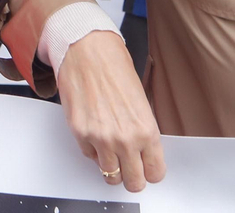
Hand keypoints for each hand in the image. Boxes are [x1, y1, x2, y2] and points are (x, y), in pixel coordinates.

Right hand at [58, 31, 165, 191]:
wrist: (86, 51)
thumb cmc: (114, 68)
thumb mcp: (141, 102)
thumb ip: (143, 131)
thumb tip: (142, 151)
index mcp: (147, 131)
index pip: (155, 173)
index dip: (150, 172)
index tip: (146, 168)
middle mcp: (125, 139)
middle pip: (133, 182)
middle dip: (132, 177)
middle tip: (129, 168)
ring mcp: (100, 138)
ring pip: (109, 175)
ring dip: (111, 167)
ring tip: (110, 152)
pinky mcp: (79, 132)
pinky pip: (88, 155)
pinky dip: (92, 149)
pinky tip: (95, 132)